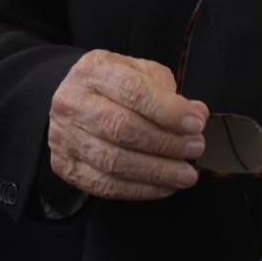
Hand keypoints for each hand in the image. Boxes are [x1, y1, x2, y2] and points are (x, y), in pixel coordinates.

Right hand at [48, 51, 208, 200]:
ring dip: (157, 172)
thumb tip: (196, 115)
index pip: (132, 91)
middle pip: (122, 129)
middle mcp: (72, 102)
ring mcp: (64, 136)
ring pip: (113, 162)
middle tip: (195, 148)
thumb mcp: (140, 72)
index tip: (196, 124)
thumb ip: (167, 92)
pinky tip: (164, 187)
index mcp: (93, 70)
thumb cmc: (114, 86)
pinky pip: (104, 185)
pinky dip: (139, 190)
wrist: (73, 100)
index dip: (168, 111)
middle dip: (165, 143)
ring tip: (186, 174)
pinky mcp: (65, 166)